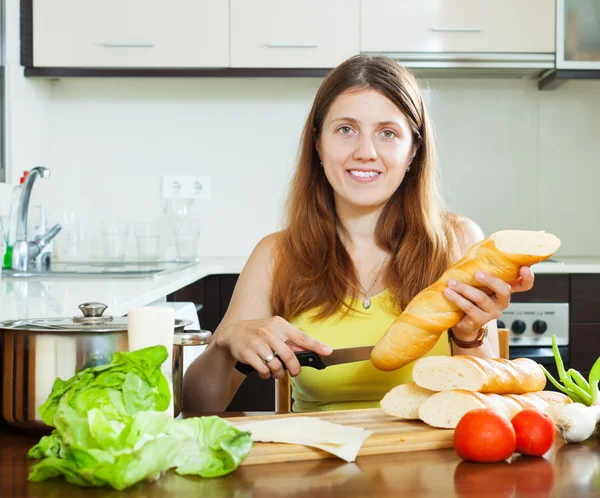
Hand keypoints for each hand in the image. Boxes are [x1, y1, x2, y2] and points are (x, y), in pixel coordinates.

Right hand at [215, 316, 331, 379]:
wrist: (232, 333)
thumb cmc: (258, 332)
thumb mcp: (275, 330)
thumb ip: (290, 340)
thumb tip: (308, 350)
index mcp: (279, 324)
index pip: (301, 336)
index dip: (316, 345)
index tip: (328, 351)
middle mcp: (269, 332)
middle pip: (289, 356)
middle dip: (295, 368)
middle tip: (295, 372)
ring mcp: (258, 343)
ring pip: (276, 366)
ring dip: (279, 373)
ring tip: (276, 371)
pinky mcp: (248, 354)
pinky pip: (264, 371)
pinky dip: (266, 375)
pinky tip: (265, 371)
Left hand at [443, 267, 534, 340]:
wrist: (462, 323)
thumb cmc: (471, 297)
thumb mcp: (478, 283)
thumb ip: (480, 269)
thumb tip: (474, 249)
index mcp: (505, 290)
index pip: (524, 285)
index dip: (528, 277)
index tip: (524, 268)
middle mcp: (502, 301)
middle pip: (504, 290)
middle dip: (491, 280)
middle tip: (477, 273)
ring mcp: (492, 312)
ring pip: (482, 298)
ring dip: (464, 289)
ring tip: (451, 282)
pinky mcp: (480, 320)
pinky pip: (469, 308)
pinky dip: (457, 299)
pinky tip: (448, 292)